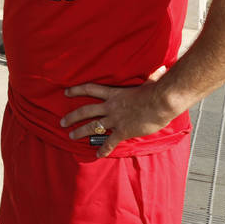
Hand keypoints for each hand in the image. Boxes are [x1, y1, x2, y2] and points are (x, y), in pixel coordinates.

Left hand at [59, 66, 174, 157]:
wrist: (161, 102)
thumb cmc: (157, 91)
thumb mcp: (150, 81)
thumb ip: (152, 77)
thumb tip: (162, 69)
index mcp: (114, 93)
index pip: (90, 89)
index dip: (76, 90)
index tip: (66, 92)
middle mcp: (111, 106)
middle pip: (86, 111)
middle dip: (72, 117)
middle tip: (62, 122)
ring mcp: (115, 119)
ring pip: (92, 126)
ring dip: (80, 132)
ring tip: (71, 136)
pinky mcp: (123, 131)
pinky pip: (110, 141)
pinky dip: (103, 148)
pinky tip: (98, 154)